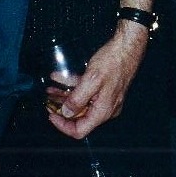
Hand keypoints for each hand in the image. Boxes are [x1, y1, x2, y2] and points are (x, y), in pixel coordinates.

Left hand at [47, 25, 147, 139]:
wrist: (127, 46)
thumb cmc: (113, 62)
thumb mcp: (91, 80)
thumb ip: (78, 99)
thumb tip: (66, 113)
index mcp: (102, 111)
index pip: (80, 130)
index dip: (63, 125)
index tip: (51, 115)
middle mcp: (105, 108)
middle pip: (79, 117)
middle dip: (62, 109)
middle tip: (47, 102)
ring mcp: (105, 99)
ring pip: (81, 102)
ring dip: (65, 96)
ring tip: (50, 89)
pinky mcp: (104, 89)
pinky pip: (86, 91)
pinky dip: (73, 86)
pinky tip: (59, 78)